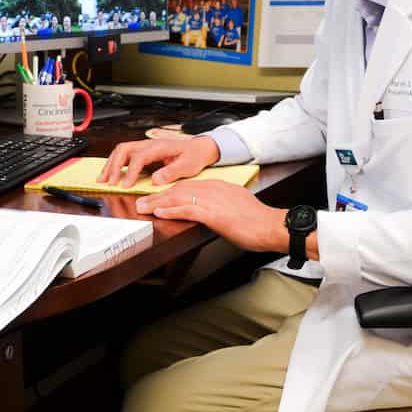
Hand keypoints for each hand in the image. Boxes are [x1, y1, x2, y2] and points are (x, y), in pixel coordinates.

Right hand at [98, 135, 220, 187]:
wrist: (199, 148)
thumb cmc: (194, 156)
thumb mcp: (187, 165)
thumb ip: (171, 172)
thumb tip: (155, 180)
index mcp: (159, 147)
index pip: (139, 157)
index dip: (130, 172)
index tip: (125, 185)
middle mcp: (149, 144)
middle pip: (124, 150)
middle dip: (113, 166)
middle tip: (108, 182)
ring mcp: (144, 146)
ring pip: (121, 151)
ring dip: (110, 164)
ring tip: (102, 179)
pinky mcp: (143, 151)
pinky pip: (125, 155)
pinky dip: (115, 164)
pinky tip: (110, 174)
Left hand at [135, 180, 286, 253]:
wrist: (270, 225)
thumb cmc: (258, 221)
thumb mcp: (238, 206)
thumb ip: (223, 205)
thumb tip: (215, 212)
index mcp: (219, 186)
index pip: (188, 186)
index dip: (169, 191)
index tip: (157, 196)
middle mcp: (213, 189)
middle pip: (179, 190)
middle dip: (158, 195)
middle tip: (141, 201)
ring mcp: (212, 200)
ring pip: (178, 198)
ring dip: (157, 202)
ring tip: (142, 207)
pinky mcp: (213, 213)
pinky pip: (187, 210)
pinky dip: (171, 210)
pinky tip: (159, 212)